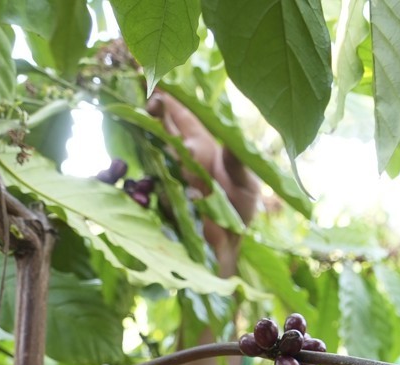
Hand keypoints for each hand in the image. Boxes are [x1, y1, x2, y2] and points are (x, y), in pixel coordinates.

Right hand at [146, 90, 260, 253]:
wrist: (230, 247)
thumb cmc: (239, 211)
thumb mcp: (247, 187)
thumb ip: (239, 165)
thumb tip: (229, 146)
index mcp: (205, 150)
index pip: (185, 120)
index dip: (172, 101)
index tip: (158, 81)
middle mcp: (186, 162)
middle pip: (167, 131)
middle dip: (158, 114)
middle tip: (151, 98)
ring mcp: (174, 182)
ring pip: (160, 156)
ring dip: (157, 141)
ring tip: (153, 122)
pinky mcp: (170, 205)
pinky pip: (160, 189)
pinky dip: (162, 183)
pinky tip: (167, 176)